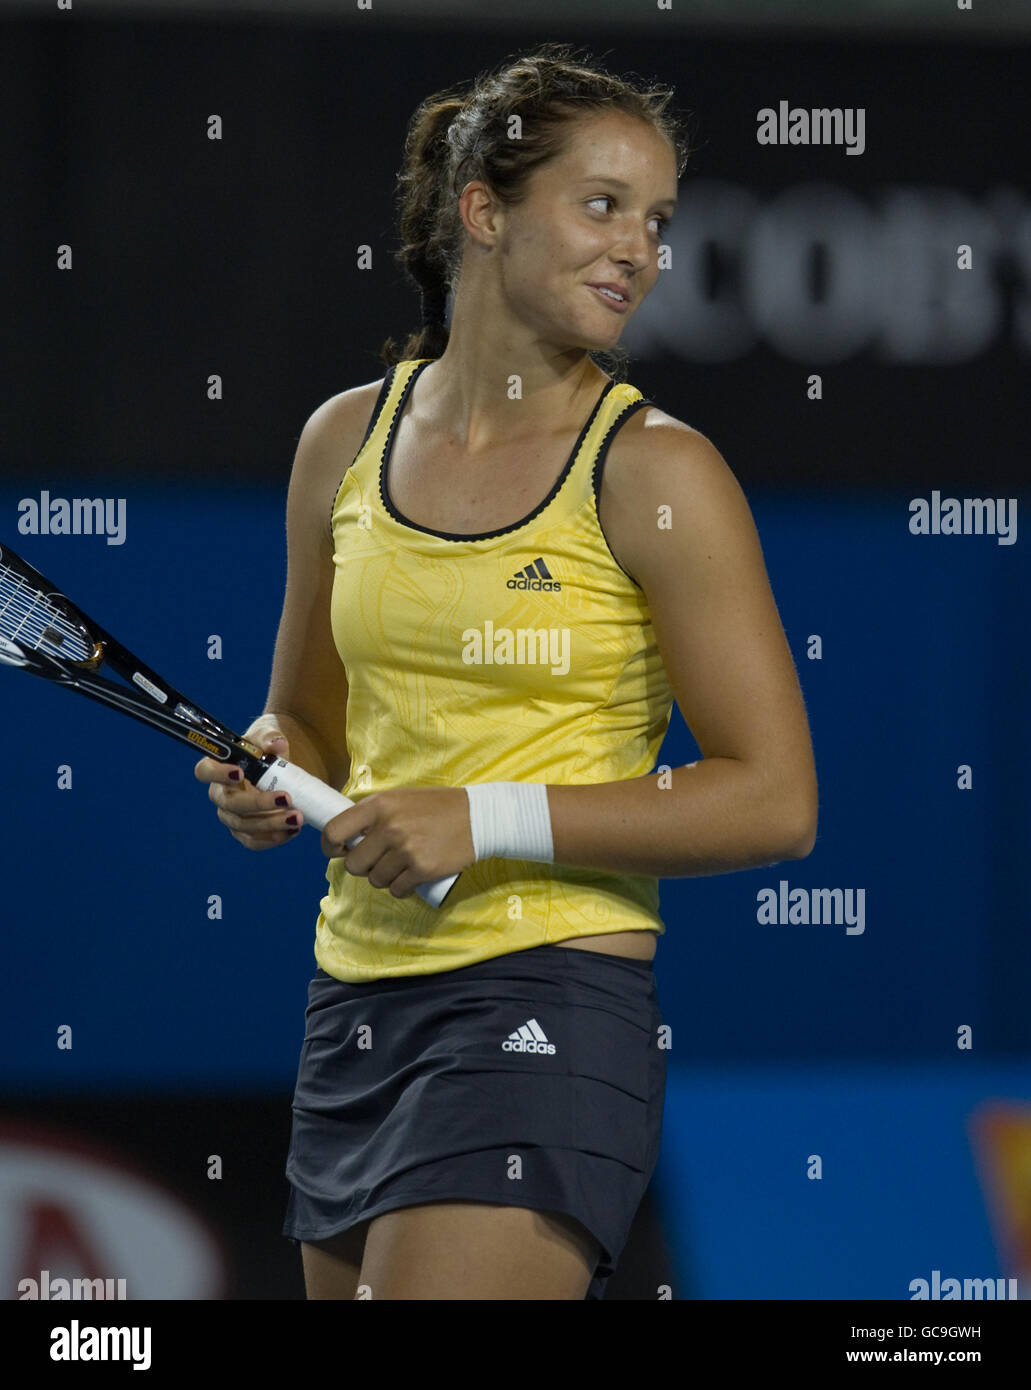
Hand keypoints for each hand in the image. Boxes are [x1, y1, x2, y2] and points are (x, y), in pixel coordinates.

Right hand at [193, 717, 301, 850]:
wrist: (283, 765)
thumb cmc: (267, 747)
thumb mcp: (269, 734)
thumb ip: (270, 737)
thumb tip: (276, 744)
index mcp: (219, 767)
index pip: (204, 771)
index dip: (218, 774)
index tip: (240, 772)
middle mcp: (221, 794)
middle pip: (229, 804)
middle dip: (258, 804)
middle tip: (286, 799)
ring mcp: (232, 815)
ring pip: (243, 826)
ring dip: (271, 825)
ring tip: (297, 817)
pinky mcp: (246, 831)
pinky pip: (254, 841)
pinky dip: (274, 838)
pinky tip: (294, 829)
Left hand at [322, 786, 475, 897]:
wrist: (479, 817)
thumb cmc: (438, 807)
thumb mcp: (401, 798)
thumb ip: (374, 814)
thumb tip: (346, 838)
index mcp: (379, 805)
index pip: (334, 831)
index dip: (330, 846)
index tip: (338, 851)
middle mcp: (388, 827)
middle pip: (353, 864)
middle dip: (363, 866)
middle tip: (378, 860)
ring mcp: (405, 850)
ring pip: (375, 880)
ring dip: (384, 878)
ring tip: (401, 865)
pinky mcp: (421, 869)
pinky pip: (396, 890)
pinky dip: (401, 887)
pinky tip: (412, 876)